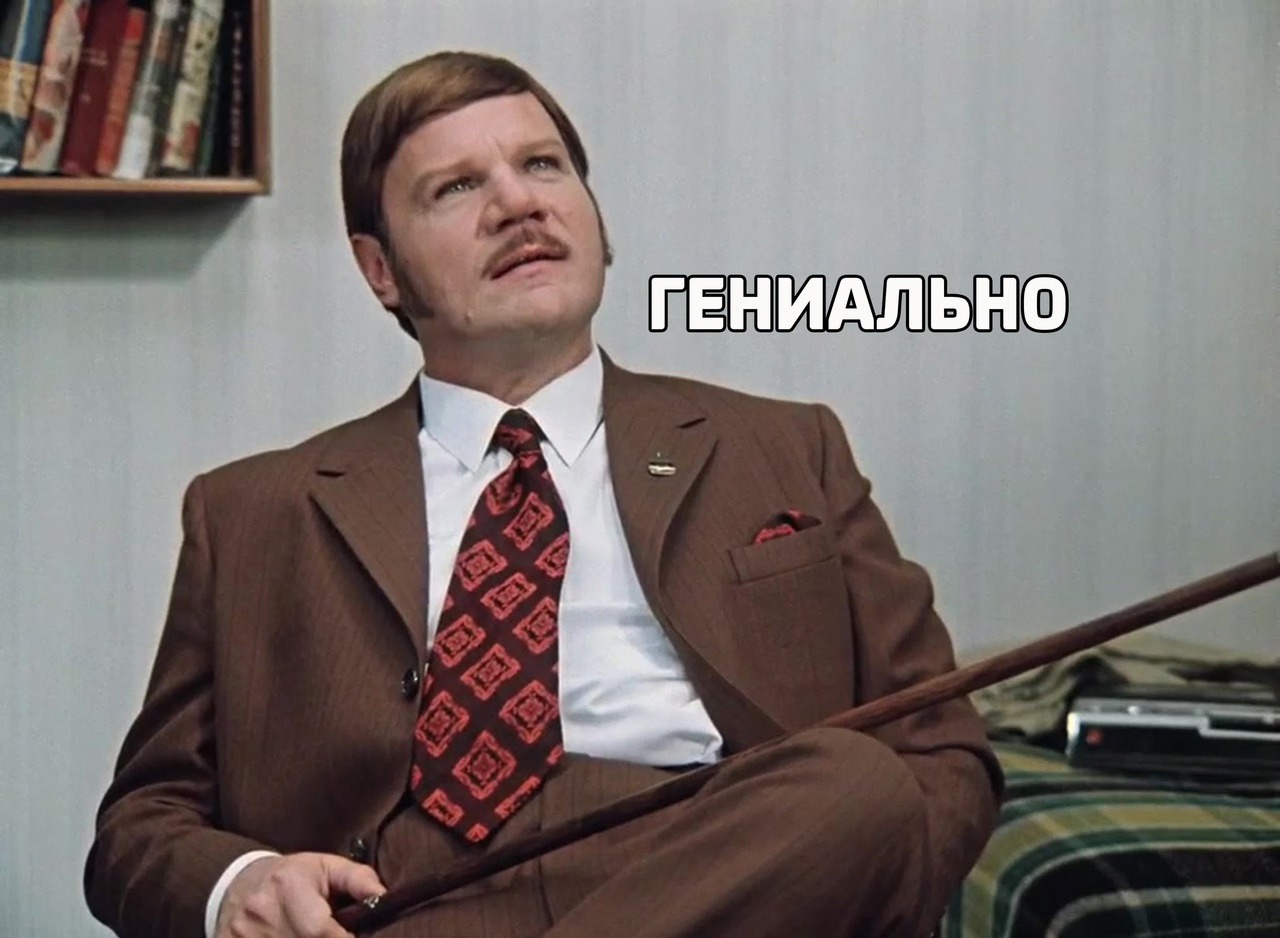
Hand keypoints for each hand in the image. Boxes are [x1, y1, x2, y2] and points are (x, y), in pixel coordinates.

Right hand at [216, 852, 385, 936]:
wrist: (238, 884)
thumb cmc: (292, 877)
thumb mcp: (326, 867)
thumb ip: (358, 880)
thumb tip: (385, 896)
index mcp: (289, 888)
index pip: (321, 931)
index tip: (354, 937)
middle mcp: (262, 914)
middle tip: (334, 933)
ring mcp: (243, 936)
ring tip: (310, 934)